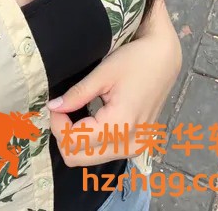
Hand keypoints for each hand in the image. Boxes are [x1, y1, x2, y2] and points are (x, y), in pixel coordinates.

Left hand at [47, 5, 181, 167]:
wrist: (165, 59)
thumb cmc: (136, 60)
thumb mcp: (103, 73)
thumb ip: (77, 94)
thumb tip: (52, 107)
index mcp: (119, 126)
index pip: (73, 141)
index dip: (57, 124)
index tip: (55, 104)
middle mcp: (128, 144)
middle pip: (78, 158)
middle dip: (63, 135)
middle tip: (62, 110)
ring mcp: (135, 148)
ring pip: (90, 158)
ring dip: (76, 140)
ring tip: (74, 113)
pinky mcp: (137, 144)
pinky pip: (104, 152)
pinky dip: (90, 141)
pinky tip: (88, 120)